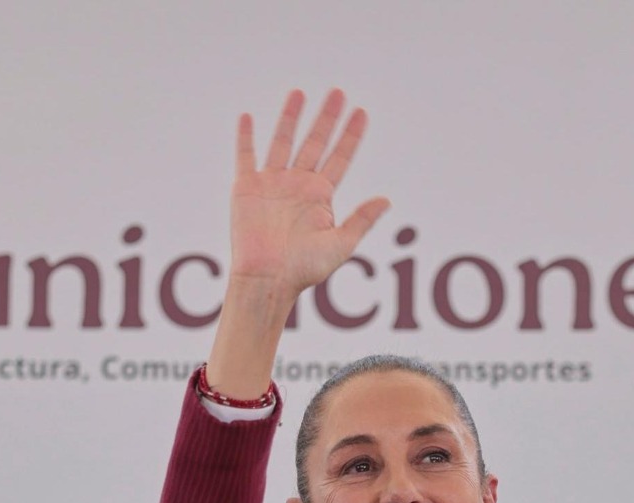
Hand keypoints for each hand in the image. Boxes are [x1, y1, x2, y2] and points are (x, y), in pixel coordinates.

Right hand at [206, 89, 387, 398]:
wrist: (267, 279)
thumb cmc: (304, 270)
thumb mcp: (341, 245)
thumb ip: (361, 220)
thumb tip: (387, 200)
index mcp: (321, 196)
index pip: (340, 157)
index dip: (351, 135)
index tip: (361, 112)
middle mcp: (298, 185)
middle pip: (315, 142)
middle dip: (327, 117)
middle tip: (339, 92)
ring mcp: (272, 184)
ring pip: (283, 141)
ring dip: (291, 117)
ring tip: (300, 92)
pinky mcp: (247, 188)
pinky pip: (246, 156)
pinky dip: (246, 137)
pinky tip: (248, 118)